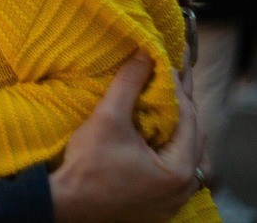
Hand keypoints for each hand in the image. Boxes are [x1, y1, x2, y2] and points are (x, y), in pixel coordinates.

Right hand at [49, 51, 203, 221]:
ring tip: (168, 100)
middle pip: (192, 136)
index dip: (177, 87)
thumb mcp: (109, 117)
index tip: (166, 63)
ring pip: (186, 153)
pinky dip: (170, 147)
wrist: (65, 202)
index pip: (188, 118)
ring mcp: (172, 200)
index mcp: (178, 169)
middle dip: (182, 105)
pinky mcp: (158, 203)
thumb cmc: (88, 164)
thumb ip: (130, 83)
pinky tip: (159, 131)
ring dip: (178, 127)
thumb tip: (146, 53)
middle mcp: (183, 188)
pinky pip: (175, 169)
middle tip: (171, 76)